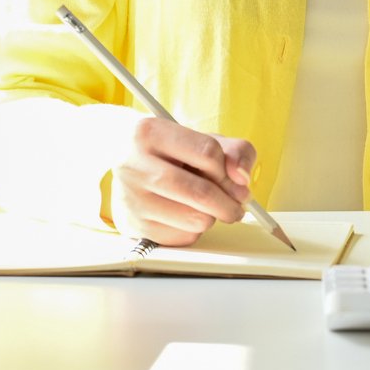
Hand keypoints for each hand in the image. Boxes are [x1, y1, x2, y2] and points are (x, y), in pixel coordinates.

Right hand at [110, 117, 256, 246]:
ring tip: (204, 205)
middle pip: (201, 193)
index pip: (207, 152)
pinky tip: (185, 214)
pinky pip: (183, 237)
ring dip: (211, 216)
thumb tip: (241, 177)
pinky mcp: (135, 226)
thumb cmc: (171, 152)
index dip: (229, 171)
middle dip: (228, 203)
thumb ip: (235, 151)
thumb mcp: (203, 139)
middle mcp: (134, 165)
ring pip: (196, 219)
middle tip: (236, 205)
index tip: (237, 181)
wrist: (127, 168)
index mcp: (150, 132)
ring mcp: (132, 198)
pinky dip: (194, 229)